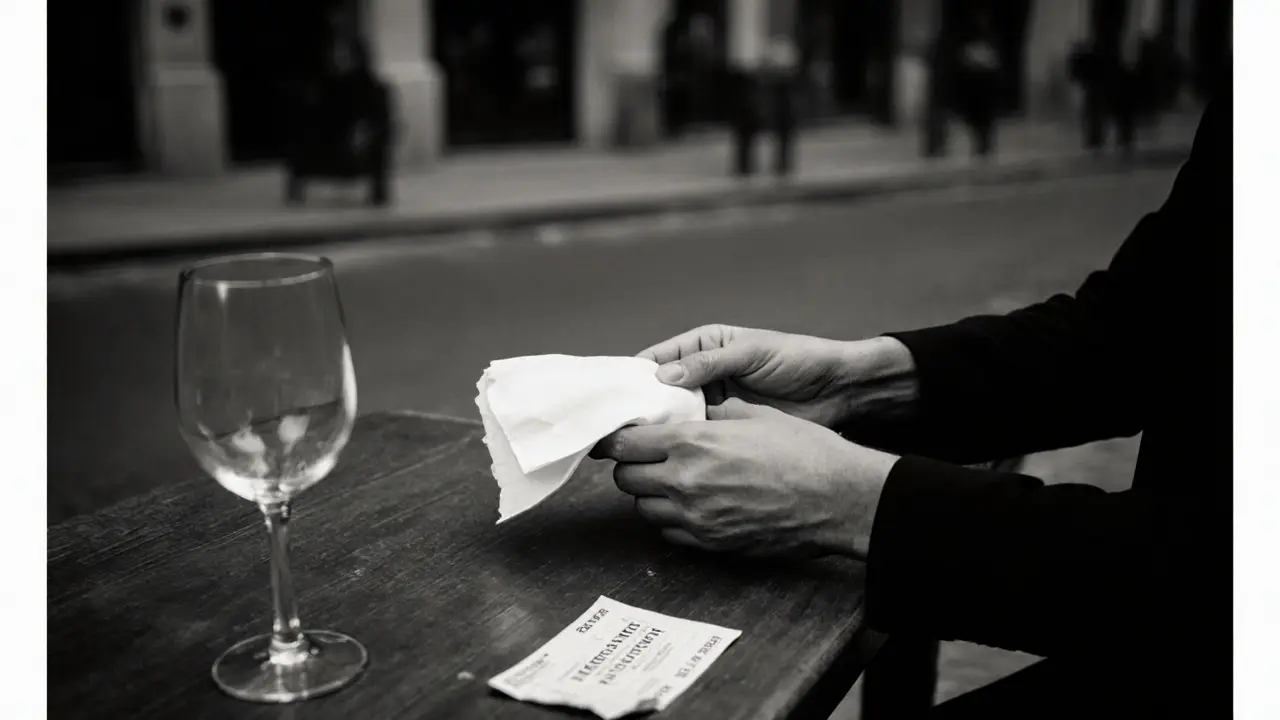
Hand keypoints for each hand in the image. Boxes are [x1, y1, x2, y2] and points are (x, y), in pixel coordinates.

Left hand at [590, 398, 898, 558]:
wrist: (837, 498)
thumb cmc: (803, 452)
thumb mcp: (754, 415)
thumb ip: (712, 416)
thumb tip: (692, 416)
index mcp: (692, 443)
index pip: (625, 443)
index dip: (614, 439)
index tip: (613, 437)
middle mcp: (685, 482)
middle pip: (624, 478)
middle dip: (629, 466)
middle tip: (645, 458)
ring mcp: (696, 518)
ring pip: (643, 509)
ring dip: (649, 494)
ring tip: (670, 481)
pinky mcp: (710, 543)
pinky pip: (669, 533)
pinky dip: (670, 519)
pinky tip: (690, 505)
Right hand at [637, 324, 916, 429]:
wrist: (837, 390)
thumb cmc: (797, 359)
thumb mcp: (751, 353)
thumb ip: (709, 363)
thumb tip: (662, 375)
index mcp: (701, 347)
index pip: (655, 361)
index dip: (632, 378)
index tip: (611, 396)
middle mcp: (699, 375)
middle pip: (656, 394)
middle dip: (638, 410)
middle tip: (614, 430)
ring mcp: (710, 405)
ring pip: (671, 419)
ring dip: (656, 432)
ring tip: (631, 449)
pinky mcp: (724, 431)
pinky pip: (694, 439)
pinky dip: (680, 448)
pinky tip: (666, 460)